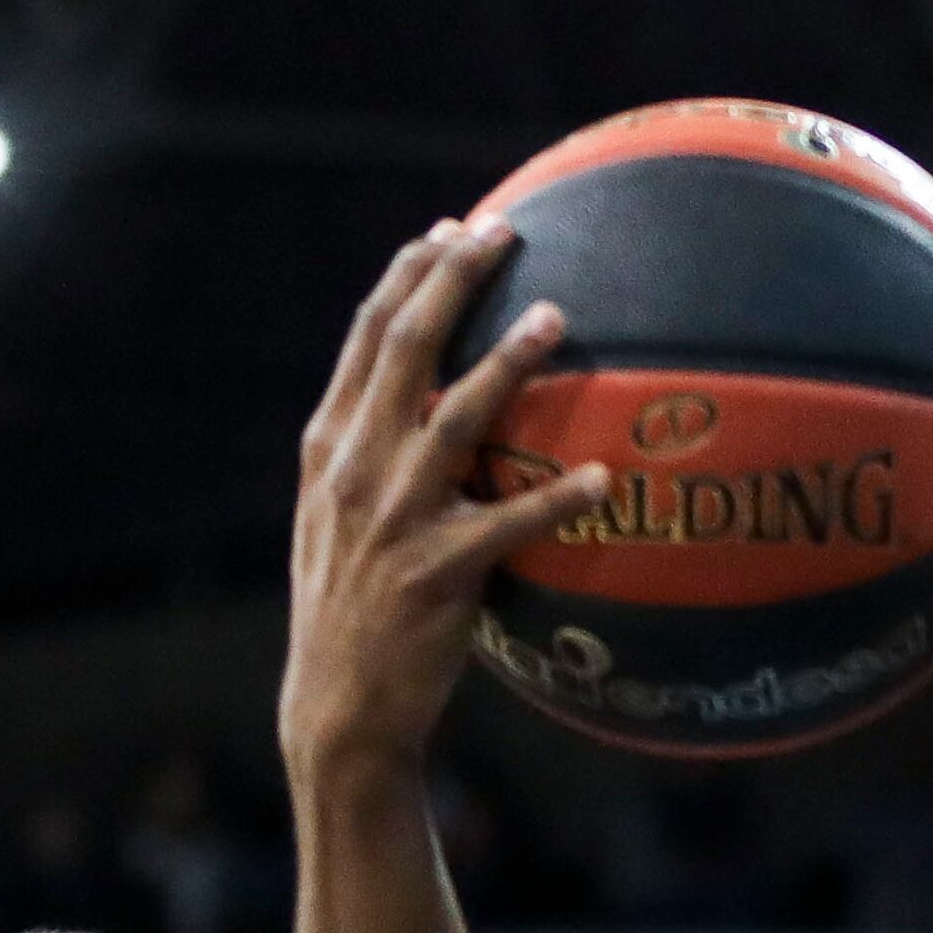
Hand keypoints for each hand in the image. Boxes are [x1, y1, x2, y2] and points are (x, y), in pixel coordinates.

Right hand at [277, 218, 614, 775]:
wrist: (337, 703)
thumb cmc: (351, 607)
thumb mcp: (338, 516)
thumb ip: (371, 453)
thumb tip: (425, 398)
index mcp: (331, 446)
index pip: (366, 339)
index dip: (408, 277)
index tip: (450, 228)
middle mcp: (356, 469)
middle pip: (405, 351)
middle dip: (452, 281)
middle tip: (503, 231)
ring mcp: (395, 519)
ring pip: (456, 419)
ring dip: (507, 362)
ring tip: (558, 317)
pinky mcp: (437, 573)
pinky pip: (509, 523)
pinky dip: (558, 499)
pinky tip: (602, 478)